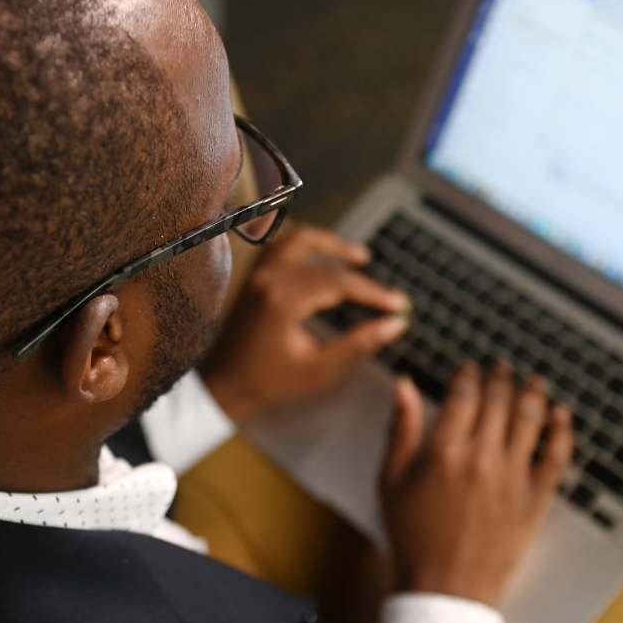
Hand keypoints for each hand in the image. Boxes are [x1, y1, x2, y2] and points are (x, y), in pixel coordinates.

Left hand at [199, 224, 409, 420]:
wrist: (224, 382)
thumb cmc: (268, 381)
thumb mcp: (320, 371)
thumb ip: (359, 345)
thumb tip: (394, 325)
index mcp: (282, 301)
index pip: (340, 283)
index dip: (374, 293)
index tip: (398, 304)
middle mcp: (268, 279)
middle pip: (326, 266)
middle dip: (362, 280)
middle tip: (386, 296)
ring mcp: (257, 273)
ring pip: (300, 239)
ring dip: (332, 244)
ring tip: (359, 257)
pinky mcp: (253, 275)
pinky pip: (281, 245)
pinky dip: (305, 243)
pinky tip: (323, 255)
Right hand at [380, 361, 573, 605]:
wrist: (445, 587)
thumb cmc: (413, 537)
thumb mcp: (391, 479)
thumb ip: (400, 429)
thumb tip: (405, 388)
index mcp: (444, 450)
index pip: (463, 394)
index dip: (468, 374)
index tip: (470, 367)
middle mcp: (482, 457)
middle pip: (499, 400)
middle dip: (500, 376)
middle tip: (502, 366)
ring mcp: (513, 478)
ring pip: (530, 419)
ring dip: (533, 392)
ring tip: (533, 379)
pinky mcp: (535, 500)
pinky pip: (556, 457)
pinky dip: (562, 431)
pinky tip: (562, 416)